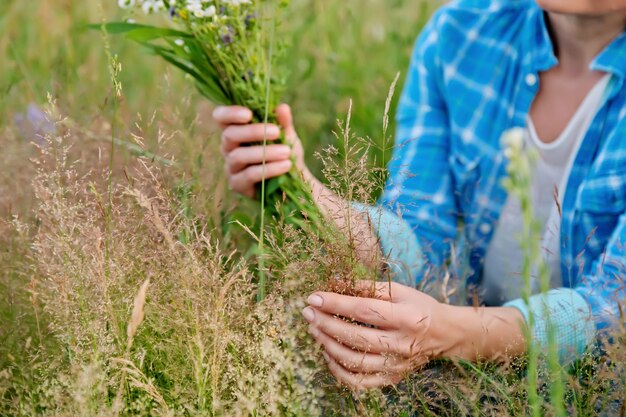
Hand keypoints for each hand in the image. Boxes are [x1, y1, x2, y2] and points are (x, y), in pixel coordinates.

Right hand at [212, 104, 309, 198]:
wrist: (293, 180)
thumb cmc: (284, 152)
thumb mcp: (287, 135)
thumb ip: (283, 122)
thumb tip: (282, 107)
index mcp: (235, 129)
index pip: (220, 117)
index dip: (229, 113)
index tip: (249, 114)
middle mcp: (228, 147)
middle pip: (229, 135)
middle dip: (252, 132)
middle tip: (276, 132)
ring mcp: (231, 167)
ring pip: (238, 156)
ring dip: (264, 152)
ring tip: (286, 152)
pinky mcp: (237, 184)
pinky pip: (249, 175)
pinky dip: (269, 169)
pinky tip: (286, 165)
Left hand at [302, 281, 447, 389]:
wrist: (445, 334)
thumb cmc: (419, 306)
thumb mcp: (400, 290)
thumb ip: (368, 287)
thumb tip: (336, 283)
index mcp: (405, 316)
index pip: (363, 310)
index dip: (335, 303)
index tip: (314, 297)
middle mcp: (401, 343)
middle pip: (356, 337)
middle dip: (326, 324)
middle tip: (308, 313)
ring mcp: (397, 364)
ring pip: (355, 361)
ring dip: (329, 346)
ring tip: (315, 330)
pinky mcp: (392, 377)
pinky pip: (360, 382)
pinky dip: (339, 370)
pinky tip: (328, 354)